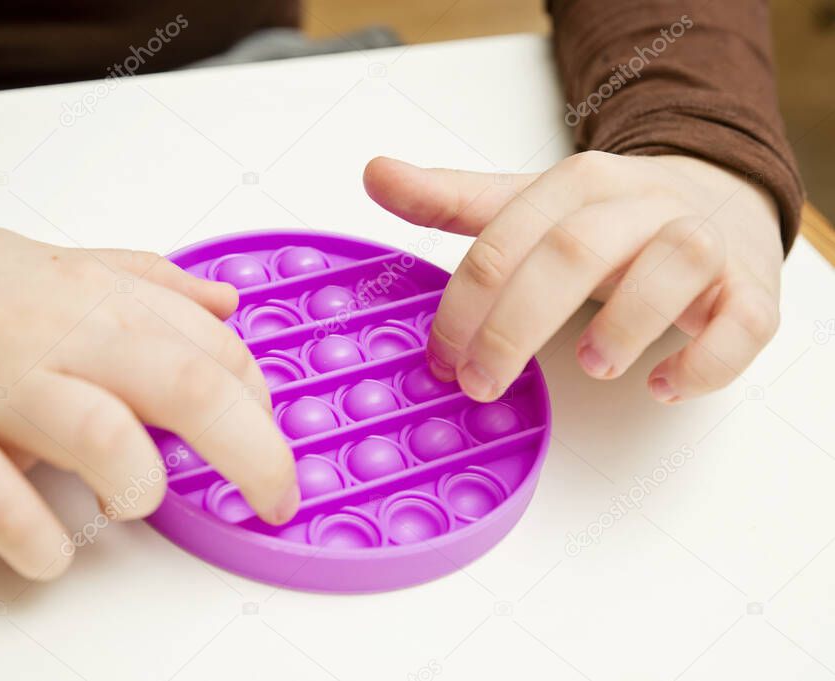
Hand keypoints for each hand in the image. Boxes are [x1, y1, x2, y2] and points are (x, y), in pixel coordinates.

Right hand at [0, 217, 298, 578]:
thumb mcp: (55, 262)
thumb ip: (146, 282)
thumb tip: (227, 304)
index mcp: (90, 295)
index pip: (213, 351)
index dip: (260, 405)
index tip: (268, 440)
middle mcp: (52, 334)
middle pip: (187, 388)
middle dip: (255, 453)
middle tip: (275, 498)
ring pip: (104, 437)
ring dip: (141, 486)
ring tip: (134, 500)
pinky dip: (42, 542)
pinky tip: (53, 548)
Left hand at [364, 152, 783, 403]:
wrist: (715, 202)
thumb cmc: (608, 221)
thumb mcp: (526, 205)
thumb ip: (453, 200)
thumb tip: (374, 175)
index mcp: (579, 184)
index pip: (506, 238)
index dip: (465, 304)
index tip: (441, 358)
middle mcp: (641, 205)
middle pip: (575, 251)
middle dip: (516, 326)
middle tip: (482, 383)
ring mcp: (702, 243)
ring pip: (674, 266)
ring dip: (624, 324)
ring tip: (590, 367)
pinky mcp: (749, 292)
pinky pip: (741, 323)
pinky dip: (704, 359)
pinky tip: (661, 384)